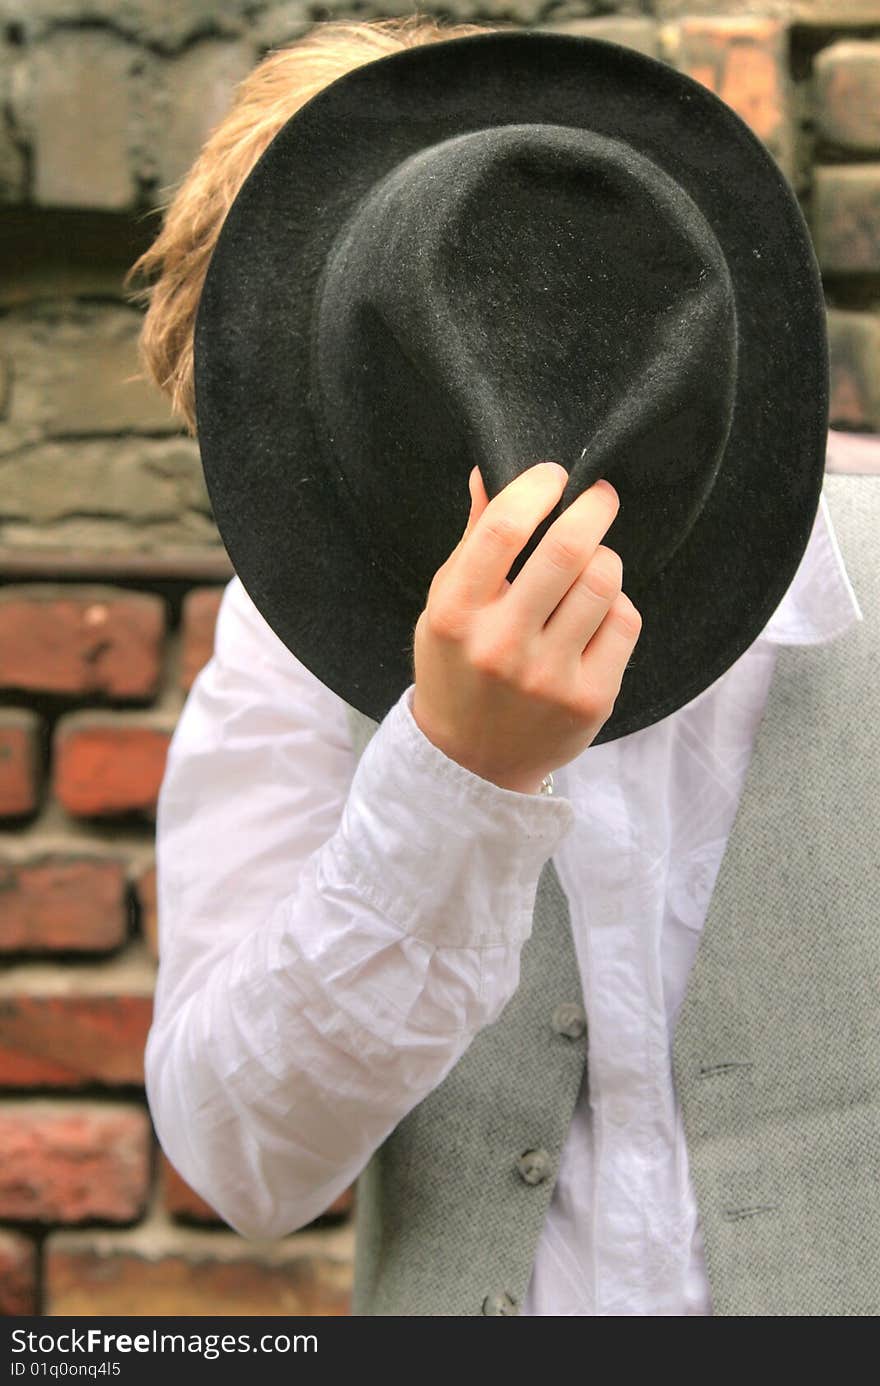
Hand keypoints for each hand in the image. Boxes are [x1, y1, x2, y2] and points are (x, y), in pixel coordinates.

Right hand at [411, 461, 641, 793]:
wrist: (470, 761)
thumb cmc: (458, 668)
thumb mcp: (446, 605)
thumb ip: (473, 541)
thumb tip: (489, 471)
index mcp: (455, 614)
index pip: (502, 529)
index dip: (537, 488)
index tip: (554, 475)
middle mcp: (500, 646)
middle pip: (567, 549)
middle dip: (593, 506)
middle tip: (600, 494)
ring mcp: (548, 676)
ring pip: (604, 581)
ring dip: (603, 560)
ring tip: (589, 567)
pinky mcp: (590, 699)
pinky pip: (624, 621)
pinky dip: (616, 605)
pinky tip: (595, 614)